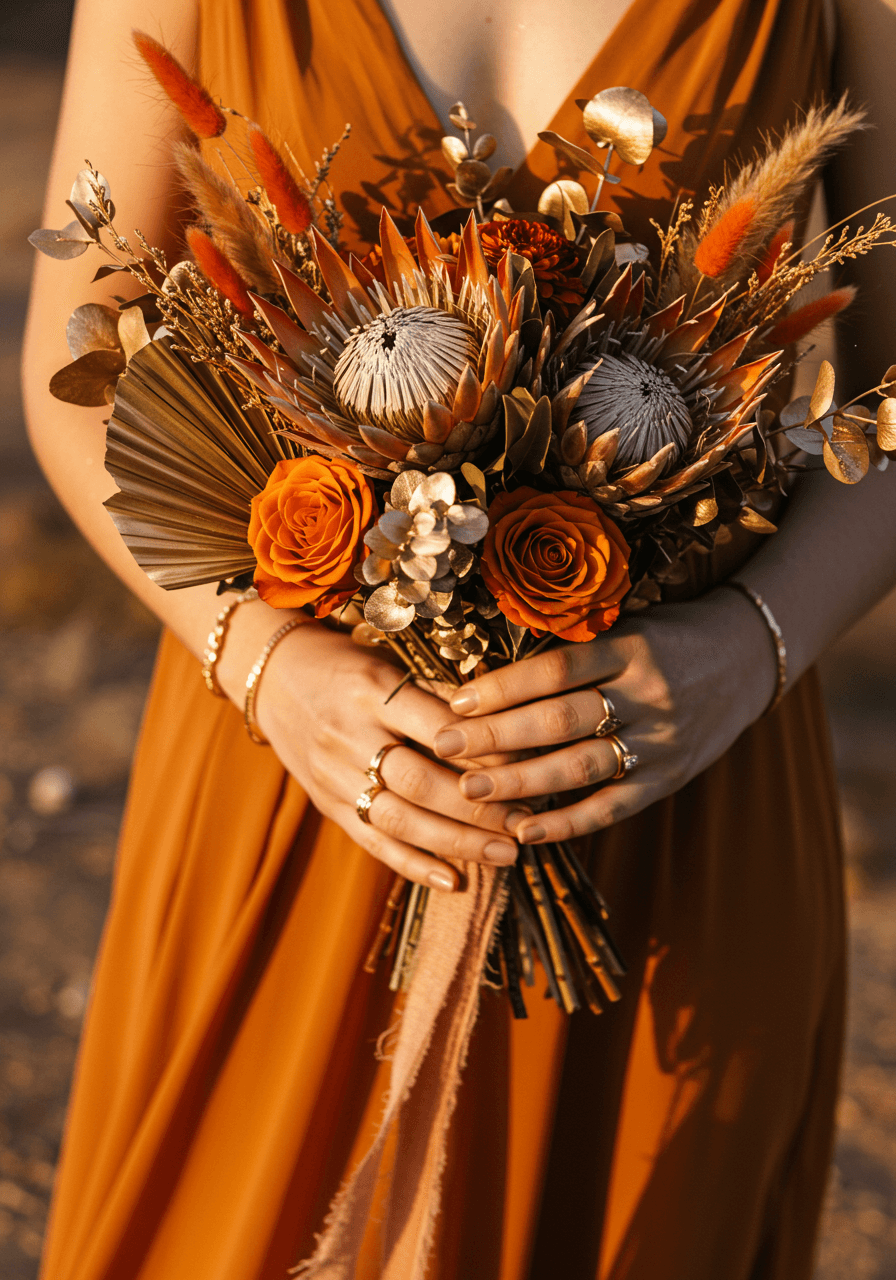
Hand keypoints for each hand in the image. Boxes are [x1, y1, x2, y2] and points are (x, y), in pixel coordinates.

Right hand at [246, 620, 527, 889]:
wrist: (271, 676)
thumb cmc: (346, 663)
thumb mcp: (388, 664)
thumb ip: (435, 698)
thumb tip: (504, 733)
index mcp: (371, 690)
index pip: (438, 727)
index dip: (485, 752)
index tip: (530, 765)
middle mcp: (349, 735)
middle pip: (420, 782)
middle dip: (479, 808)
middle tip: (526, 822)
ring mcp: (334, 775)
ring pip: (400, 820)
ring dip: (457, 843)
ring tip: (506, 854)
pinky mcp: (327, 805)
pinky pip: (373, 842)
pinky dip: (414, 866)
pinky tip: (454, 882)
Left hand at [433, 588, 776, 842]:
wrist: (748, 656)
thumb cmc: (668, 637)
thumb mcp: (626, 626)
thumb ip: (573, 650)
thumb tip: (491, 679)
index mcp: (631, 647)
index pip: (554, 670)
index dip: (502, 688)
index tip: (456, 702)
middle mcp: (647, 693)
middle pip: (560, 719)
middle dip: (496, 736)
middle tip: (444, 747)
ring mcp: (662, 740)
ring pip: (580, 766)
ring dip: (520, 781)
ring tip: (471, 789)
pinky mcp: (670, 777)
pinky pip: (613, 806)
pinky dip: (568, 822)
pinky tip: (525, 829)